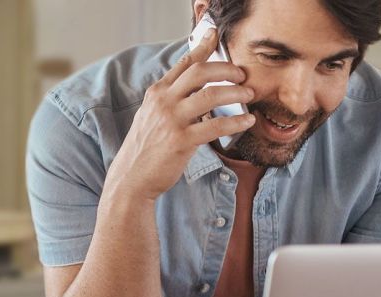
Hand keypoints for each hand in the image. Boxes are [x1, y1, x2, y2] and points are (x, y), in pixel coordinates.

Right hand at [106, 28, 255, 200]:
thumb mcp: (151, 116)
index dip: (202, 47)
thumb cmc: (145, 149)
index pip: (184, 63)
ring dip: (235, 93)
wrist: (132, 178)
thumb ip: (170, 101)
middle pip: (200, 72)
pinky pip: (215, 126)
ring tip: (249, 96)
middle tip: (242, 75)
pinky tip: (247, 121)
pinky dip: (236, 122)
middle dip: (226, 69)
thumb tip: (196, 92)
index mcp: (157, 93)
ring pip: (211, 96)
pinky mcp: (181, 141)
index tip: (215, 35)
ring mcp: (172, 121)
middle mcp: (163, 102)